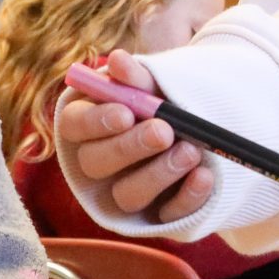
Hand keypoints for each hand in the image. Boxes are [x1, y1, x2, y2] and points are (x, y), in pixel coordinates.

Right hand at [55, 53, 213, 222]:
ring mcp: (126, 193)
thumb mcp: (154, 87)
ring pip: (127, 195)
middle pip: (95, 163)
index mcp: (88, 125)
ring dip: (159, 173)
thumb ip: (137, 78)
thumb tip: (118, 61)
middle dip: (129, 147)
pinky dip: (187, 196)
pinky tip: (203, 175)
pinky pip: (167, 215)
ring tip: (190, 150)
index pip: (75, 125)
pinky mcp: (156, 217)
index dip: (96, 122)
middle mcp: (99, 163)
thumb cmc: (165, 102)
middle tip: (163, 131)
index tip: (125, 113)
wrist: (202, 128)